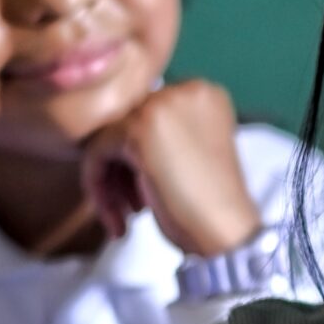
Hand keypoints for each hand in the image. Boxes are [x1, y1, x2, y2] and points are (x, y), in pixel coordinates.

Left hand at [79, 77, 261, 256]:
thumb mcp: (189, 153)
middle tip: (130, 209)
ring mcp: (161, 106)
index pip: (147, 114)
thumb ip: (160, 135)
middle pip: (125, 124)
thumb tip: (111, 135)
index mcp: (203, 94)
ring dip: (108, 183)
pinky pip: (97, 152)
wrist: (227, 232)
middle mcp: (184, 91)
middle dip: (120, 171)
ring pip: (107, 138)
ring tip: (122, 218)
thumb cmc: (210, 205)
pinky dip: (98, 188)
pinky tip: (117, 220)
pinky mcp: (138, 129)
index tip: (140, 194)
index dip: (137, 156)